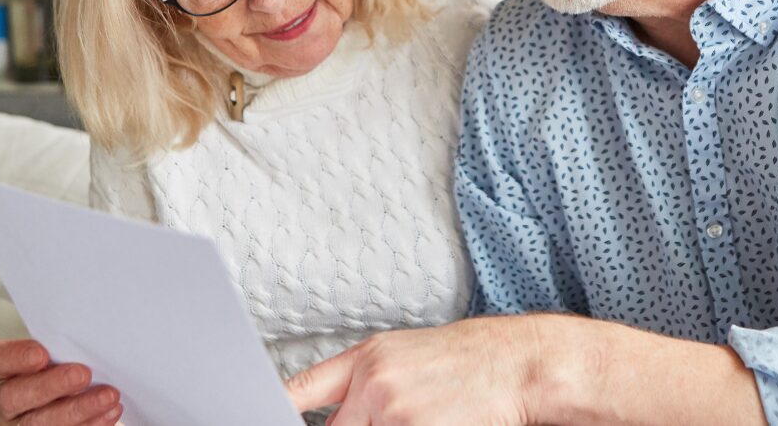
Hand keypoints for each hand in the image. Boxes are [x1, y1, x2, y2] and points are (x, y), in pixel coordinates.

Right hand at [0, 339, 121, 425]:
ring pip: (38, 423)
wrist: (84, 391)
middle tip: (83, 374)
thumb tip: (90, 334)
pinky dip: (91, 424)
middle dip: (50, 386)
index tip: (41, 353)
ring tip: (108, 396)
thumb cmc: (70, 363)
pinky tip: (111, 412)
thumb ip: (63, 345)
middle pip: (13, 396)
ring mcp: (21, 425)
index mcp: (2, 371)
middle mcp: (6, 402)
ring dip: (77, 409)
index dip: (13, 357)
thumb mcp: (62, 351)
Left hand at [285, 317, 539, 425]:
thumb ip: (364, 386)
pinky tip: (435, 423)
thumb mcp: (406, 357)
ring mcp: (395, 414)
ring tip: (423, 418)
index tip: (258, 415)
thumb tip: (332, 420)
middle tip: (393, 418)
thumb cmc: (470, 360)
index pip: (300, 391)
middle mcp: (375, 384)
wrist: (519, 362)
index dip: (275, 410)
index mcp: (368, 358)